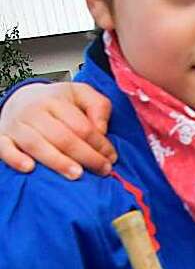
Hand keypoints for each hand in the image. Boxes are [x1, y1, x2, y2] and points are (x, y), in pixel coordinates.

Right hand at [0, 81, 115, 178]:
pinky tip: (30, 168)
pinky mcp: (3, 138)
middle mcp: (34, 112)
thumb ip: (98, 106)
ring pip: (37, 145)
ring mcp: (17, 126)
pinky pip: (5, 149)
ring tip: (76, 174)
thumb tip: (102, 130)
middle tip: (102, 170)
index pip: (81, 126)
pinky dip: (15, 159)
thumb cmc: (54, 102)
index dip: (100, 144)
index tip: (111, 157)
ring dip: (58, 162)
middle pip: (63, 137)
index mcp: (55, 100)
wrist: (19, 99)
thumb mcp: (80, 94)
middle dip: (86, 156)